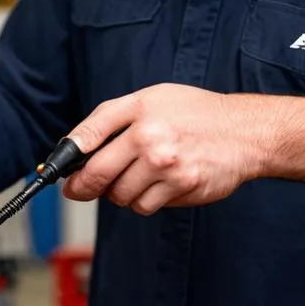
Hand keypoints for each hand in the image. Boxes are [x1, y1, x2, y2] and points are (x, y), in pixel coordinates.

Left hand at [62, 84, 263, 214]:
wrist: (246, 131)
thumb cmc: (195, 113)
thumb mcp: (150, 98)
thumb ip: (110, 118)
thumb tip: (73, 145)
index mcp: (139, 113)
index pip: (87, 137)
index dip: (66, 161)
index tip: (58, 174)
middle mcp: (151, 139)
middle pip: (97, 176)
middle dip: (83, 187)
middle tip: (80, 189)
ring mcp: (168, 167)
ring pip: (121, 196)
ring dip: (121, 193)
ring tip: (138, 176)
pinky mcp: (183, 188)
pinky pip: (146, 206)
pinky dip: (146, 201)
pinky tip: (159, 184)